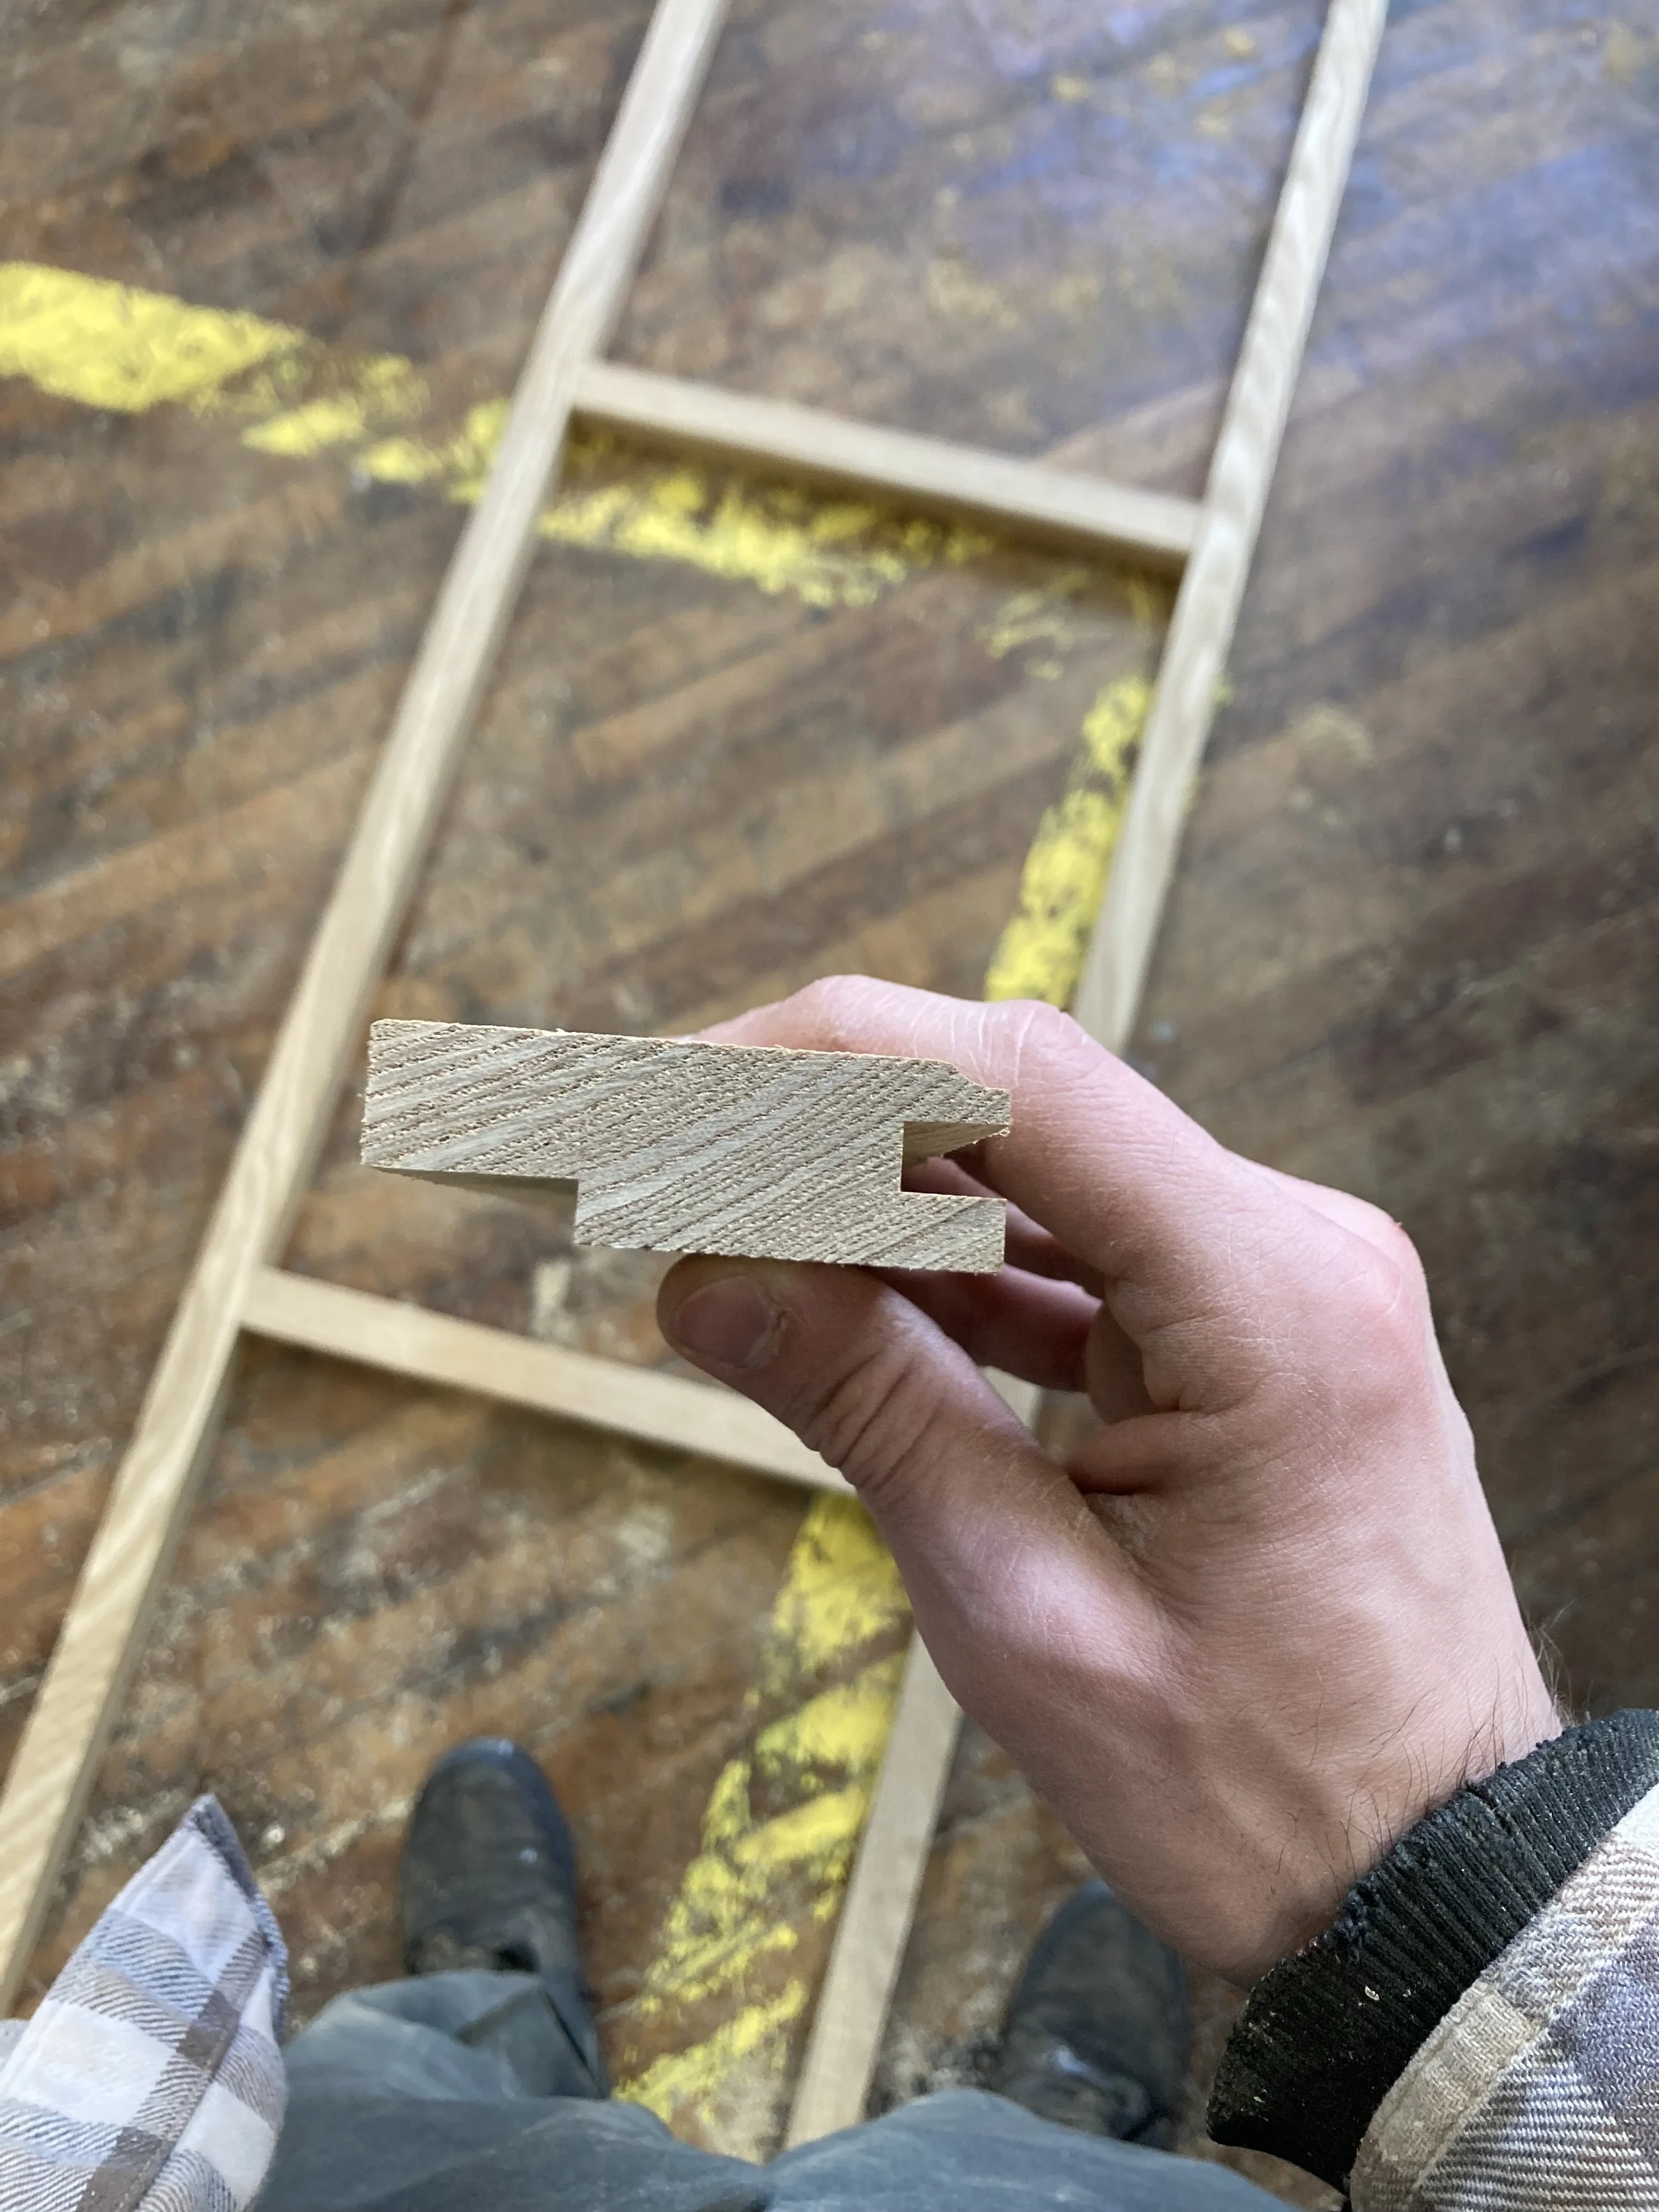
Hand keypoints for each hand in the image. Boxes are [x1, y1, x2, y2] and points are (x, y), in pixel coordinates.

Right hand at [656, 978, 1558, 1982]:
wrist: (1433, 1882)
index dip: (824, 1059)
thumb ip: (871, 1407)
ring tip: (726, 1230)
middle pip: (1024, 1105)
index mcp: (1269, 1298)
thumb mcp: (1027, 1612)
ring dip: (880, 1194)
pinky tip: (840, 1293)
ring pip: (1044, 1174)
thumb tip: (702, 1271)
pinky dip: (958, 1270)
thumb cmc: (1255, 1789)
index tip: (673, 1091)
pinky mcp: (1257, 1329)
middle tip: (664, 1162)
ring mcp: (1285, 1281)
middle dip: (828, 1118)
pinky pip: (1086, 1255)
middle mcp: (1297, 1247)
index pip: (1019, 1082)